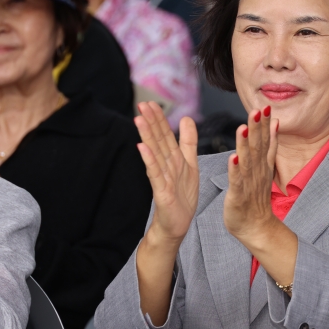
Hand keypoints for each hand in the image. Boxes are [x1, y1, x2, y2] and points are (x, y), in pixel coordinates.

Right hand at [135, 102, 198, 245]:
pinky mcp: (162, 192)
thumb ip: (188, 142)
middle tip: (142, 104)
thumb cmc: (181, 196)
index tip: (150, 102)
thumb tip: (187, 118)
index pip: (165, 135)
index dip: (159, 119)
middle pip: (158, 140)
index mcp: (173, 159)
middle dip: (151, 122)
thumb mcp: (190, 164)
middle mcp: (166, 166)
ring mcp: (162, 178)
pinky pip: (155, 174)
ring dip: (147, 136)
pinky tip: (142, 147)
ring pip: (155, 153)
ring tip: (139, 119)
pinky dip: (149, 160)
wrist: (176, 225)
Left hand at [224, 106, 278, 243]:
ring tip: (244, 128)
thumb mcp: (265, 167)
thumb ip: (269, 145)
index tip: (266, 106)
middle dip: (257, 128)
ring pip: (247, 161)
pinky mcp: (238, 195)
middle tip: (258, 110)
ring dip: (245, 145)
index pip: (265, 141)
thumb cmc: (256, 196)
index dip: (265, 124)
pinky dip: (235, 170)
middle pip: (258, 147)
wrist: (257, 227)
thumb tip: (274, 123)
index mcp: (262, 164)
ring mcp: (248, 183)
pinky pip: (236, 181)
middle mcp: (257, 171)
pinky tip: (233, 158)